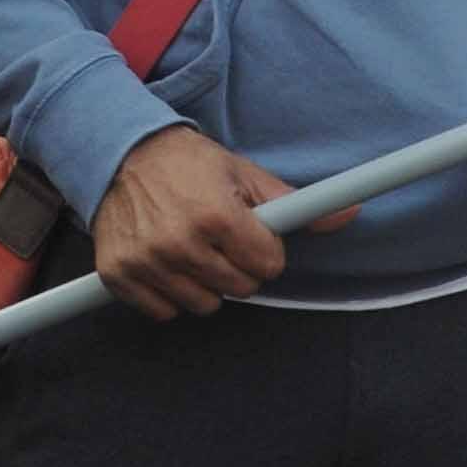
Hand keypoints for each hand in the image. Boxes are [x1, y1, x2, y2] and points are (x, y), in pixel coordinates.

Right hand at [92, 126, 294, 320]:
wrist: (120, 154)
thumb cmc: (187, 164)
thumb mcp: (242, 173)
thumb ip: (293, 202)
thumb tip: (348, 214)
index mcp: (217, 215)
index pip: (269, 265)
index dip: (265, 249)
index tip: (251, 235)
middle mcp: (180, 243)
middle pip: (241, 288)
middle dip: (240, 267)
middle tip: (222, 241)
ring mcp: (147, 262)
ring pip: (205, 305)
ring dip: (207, 284)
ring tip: (194, 250)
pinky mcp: (119, 275)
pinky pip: (165, 312)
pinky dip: (171, 294)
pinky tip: (168, 264)